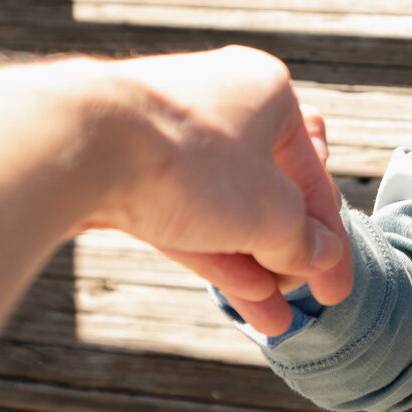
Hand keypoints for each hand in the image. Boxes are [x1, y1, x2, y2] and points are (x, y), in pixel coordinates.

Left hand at [80, 47, 350, 335]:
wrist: (76, 147)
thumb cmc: (189, 162)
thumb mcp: (271, 213)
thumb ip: (300, 240)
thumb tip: (316, 258)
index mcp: (266, 92)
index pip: (312, 170)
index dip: (330, 236)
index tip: (335, 286)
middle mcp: (218, 103)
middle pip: (266, 187)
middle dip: (286, 250)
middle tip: (302, 295)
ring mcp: (167, 134)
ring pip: (222, 207)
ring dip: (252, 263)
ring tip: (274, 319)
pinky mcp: (127, 167)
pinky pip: (182, 215)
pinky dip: (212, 253)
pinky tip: (241, 296)